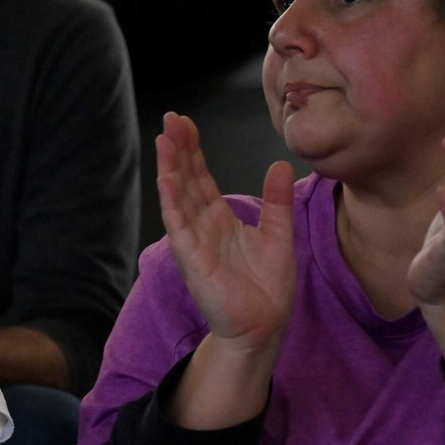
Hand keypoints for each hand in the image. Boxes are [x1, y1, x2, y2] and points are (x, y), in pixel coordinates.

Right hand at [158, 112, 296, 354]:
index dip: (194, 150)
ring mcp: (194, 242)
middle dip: (178, 149)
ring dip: (170, 168)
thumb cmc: (267, 288)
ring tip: (165, 139)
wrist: (264, 326)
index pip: (201, 177)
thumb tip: (280, 165)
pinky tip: (166, 178)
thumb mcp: (279, 234)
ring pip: (178, 197)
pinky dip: (171, 201)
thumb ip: (276, 201)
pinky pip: (179, 225)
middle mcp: (202, 226)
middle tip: (171, 119)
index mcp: (220, 220)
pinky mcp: (192, 259)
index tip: (186, 123)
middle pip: (186, 180)